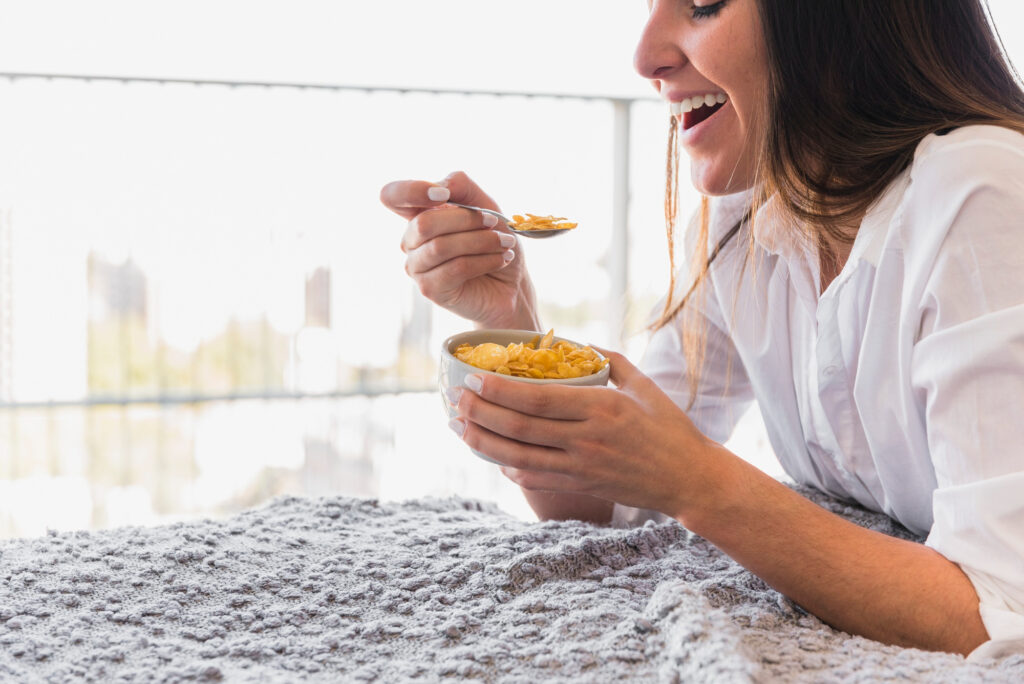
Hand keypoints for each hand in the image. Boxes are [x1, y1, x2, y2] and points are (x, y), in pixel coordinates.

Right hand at [380, 171, 539, 329]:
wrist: (512, 283)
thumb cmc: (495, 242)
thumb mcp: (485, 205)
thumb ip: (463, 187)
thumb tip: (442, 186)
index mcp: (418, 215)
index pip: (392, 196)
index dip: (412, 191)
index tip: (444, 195)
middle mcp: (411, 241)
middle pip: (424, 223)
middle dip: (466, 220)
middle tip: (495, 222)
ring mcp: (417, 267)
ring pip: (440, 247)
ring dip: (481, 241)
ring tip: (504, 243)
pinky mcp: (430, 289)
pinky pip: (455, 269)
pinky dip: (484, 261)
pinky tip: (501, 259)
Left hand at [447, 349, 722, 518]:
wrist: (688, 479)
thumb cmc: (669, 427)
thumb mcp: (642, 385)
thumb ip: (607, 360)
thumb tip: (577, 343)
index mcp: (600, 408)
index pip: (536, 399)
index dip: (498, 391)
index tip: (474, 378)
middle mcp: (586, 440)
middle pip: (519, 428)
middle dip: (480, 414)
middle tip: (455, 400)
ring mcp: (580, 468)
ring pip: (518, 458)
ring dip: (483, 443)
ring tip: (459, 428)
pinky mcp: (580, 488)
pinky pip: (534, 480)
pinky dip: (508, 468)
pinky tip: (493, 456)